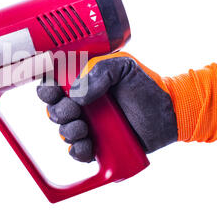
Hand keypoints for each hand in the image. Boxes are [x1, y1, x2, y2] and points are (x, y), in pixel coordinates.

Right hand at [37, 51, 178, 161]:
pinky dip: (77, 150)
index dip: (47, 90)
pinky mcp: (99, 145)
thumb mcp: (123, 65)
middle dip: (58, 112)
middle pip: (54, 110)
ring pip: (64, 131)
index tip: (53, 92)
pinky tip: (87, 145)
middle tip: (75, 111)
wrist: (169, 111)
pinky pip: (78, 151)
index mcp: (84, 83)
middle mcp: (83, 104)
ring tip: (84, 129)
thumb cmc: (146, 85)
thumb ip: (99, 69)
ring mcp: (90, 125)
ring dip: (68, 131)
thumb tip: (76, 93)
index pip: (54, 86)